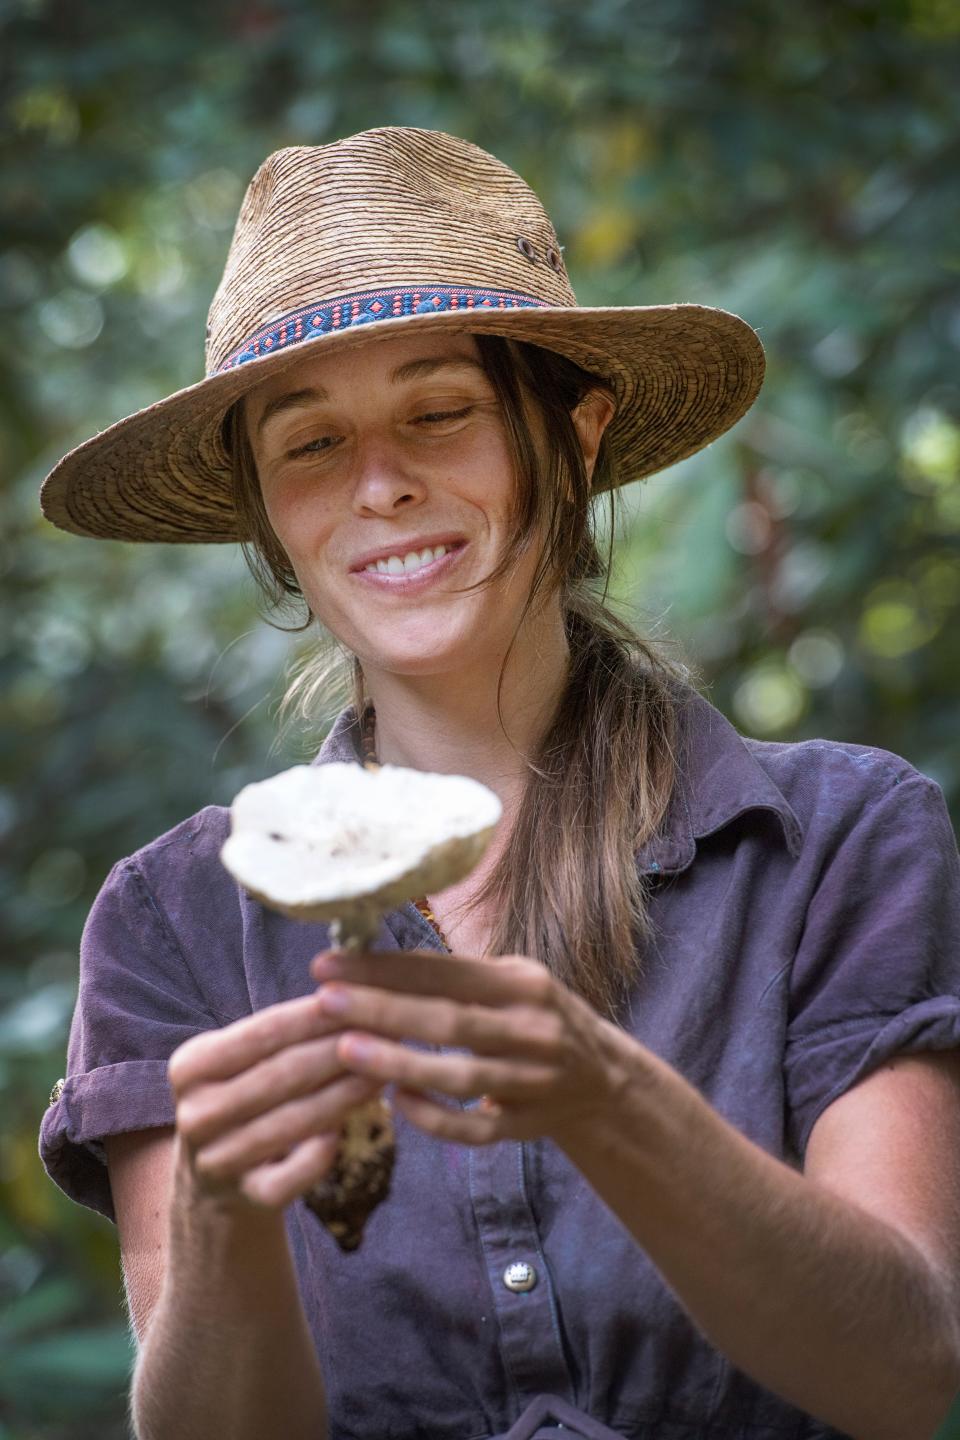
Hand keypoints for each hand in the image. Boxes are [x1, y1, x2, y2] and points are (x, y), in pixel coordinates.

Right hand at [167, 993, 385, 1209]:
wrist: (216, 1182)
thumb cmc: (246, 1096)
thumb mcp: (242, 1059)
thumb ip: (282, 1029)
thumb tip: (348, 988)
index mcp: (190, 1067)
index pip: (262, 1032)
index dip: (316, 1015)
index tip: (361, 997)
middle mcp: (195, 1114)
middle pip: (282, 1075)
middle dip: (340, 1050)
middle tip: (388, 1031)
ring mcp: (218, 1161)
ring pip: (294, 1122)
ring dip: (346, 1093)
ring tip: (387, 1068)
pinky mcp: (247, 1198)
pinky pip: (294, 1175)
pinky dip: (321, 1153)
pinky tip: (348, 1128)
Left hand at [308, 948, 630, 1148]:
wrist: (603, 1078)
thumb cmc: (532, 1018)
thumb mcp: (510, 983)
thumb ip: (453, 975)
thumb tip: (369, 958)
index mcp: (524, 982)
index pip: (444, 970)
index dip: (384, 967)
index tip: (327, 965)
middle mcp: (534, 1027)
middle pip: (449, 1019)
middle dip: (382, 1009)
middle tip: (325, 1001)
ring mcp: (536, 1080)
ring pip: (461, 1075)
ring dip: (402, 1063)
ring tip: (347, 1050)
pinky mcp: (530, 1125)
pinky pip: (477, 1128)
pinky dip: (437, 1117)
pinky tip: (398, 1101)